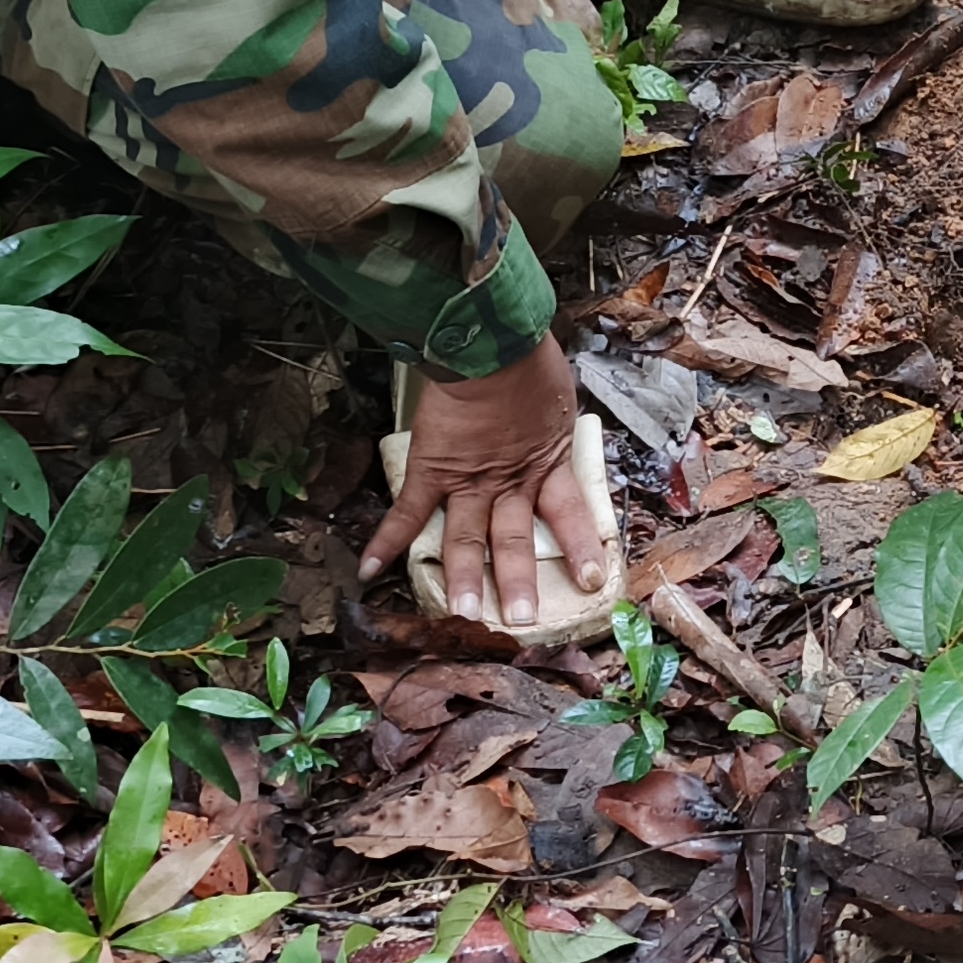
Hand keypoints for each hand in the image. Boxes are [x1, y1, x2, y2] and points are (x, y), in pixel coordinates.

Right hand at [358, 334, 606, 630]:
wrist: (489, 341)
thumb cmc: (527, 360)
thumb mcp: (557, 398)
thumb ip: (554, 424)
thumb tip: (557, 424)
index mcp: (547, 462)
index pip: (570, 514)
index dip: (579, 547)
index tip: (593, 580)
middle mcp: (509, 481)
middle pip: (515, 539)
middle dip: (518, 583)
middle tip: (522, 622)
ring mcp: (468, 480)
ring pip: (466, 538)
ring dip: (463, 579)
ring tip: (461, 617)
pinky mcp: (432, 469)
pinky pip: (408, 512)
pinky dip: (386, 541)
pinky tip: (370, 571)